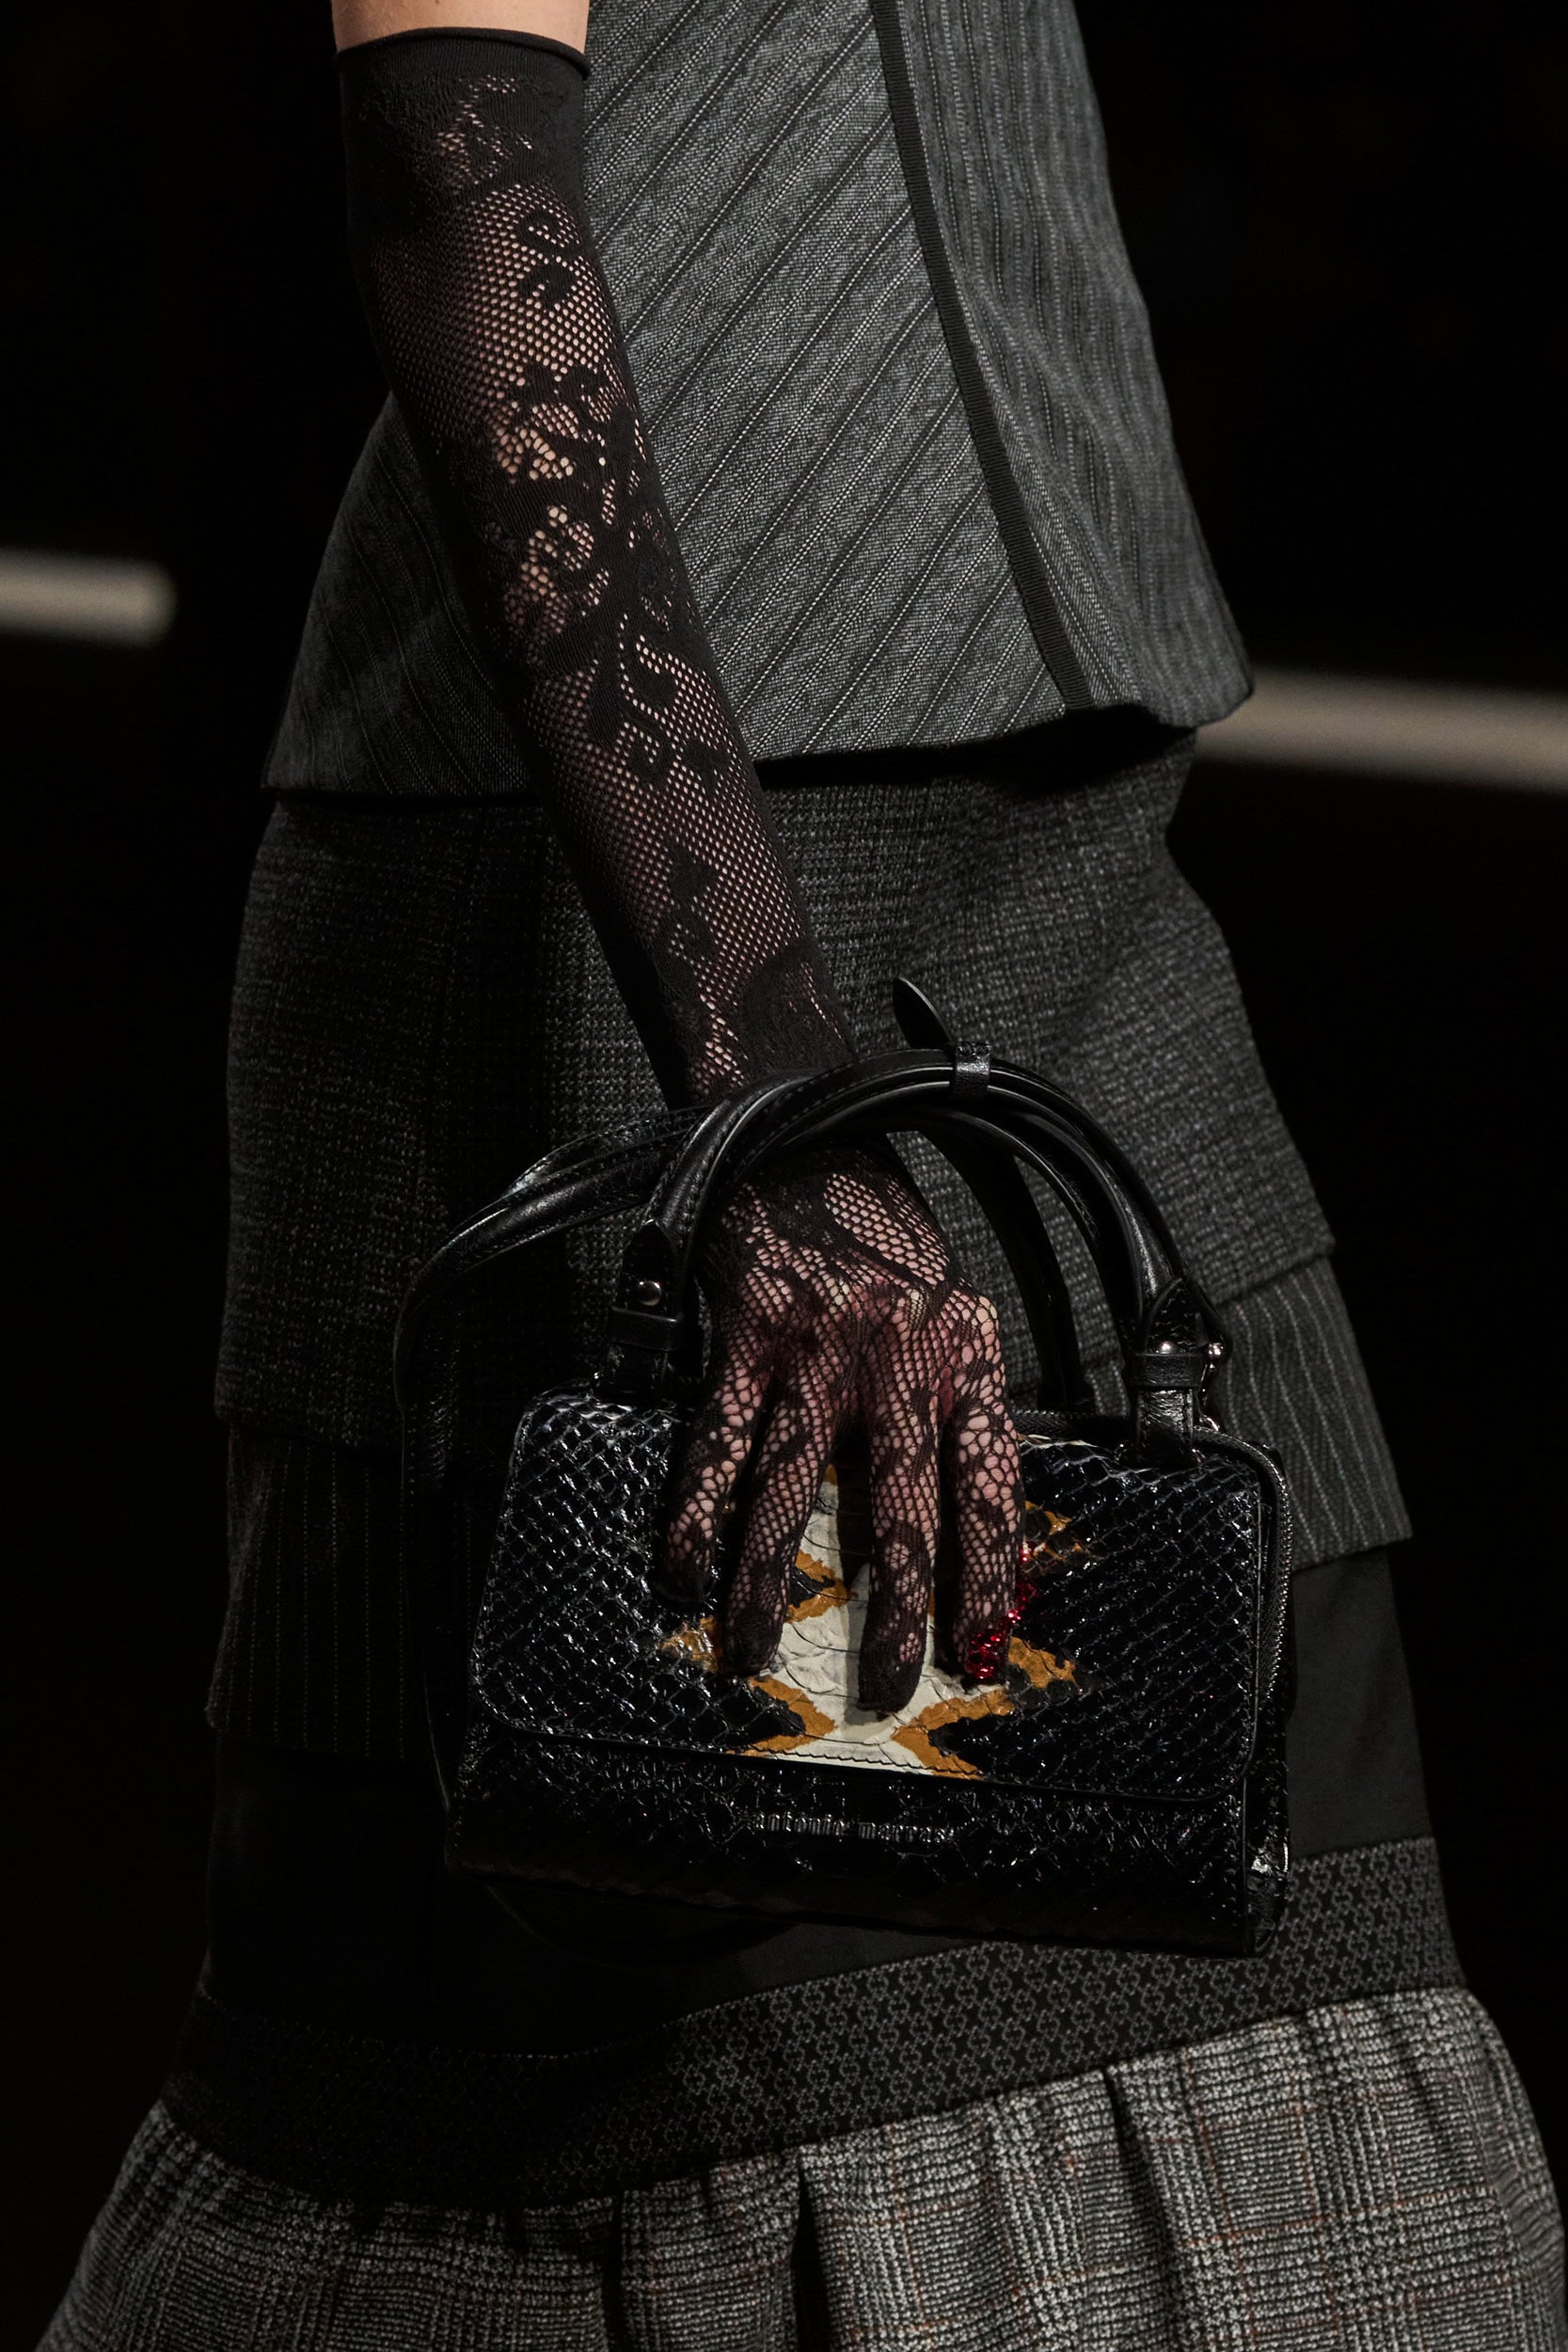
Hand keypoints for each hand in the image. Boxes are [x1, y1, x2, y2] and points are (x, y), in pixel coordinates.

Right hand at [664, 1148, 1021, 1713]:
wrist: (808, 1138)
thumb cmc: (881, 1240)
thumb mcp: (948, 1315)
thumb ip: (953, 1404)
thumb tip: (959, 1522)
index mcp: (964, 1358)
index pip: (988, 1480)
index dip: (986, 1567)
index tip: (981, 1639)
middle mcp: (901, 1359)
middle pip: (901, 1503)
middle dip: (896, 1605)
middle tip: (888, 1681)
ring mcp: (821, 1351)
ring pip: (795, 1487)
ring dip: (771, 1578)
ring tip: (753, 1647)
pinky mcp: (749, 1339)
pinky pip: (721, 1444)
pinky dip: (698, 1512)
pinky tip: (682, 1566)